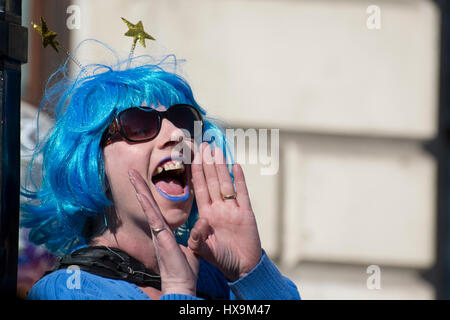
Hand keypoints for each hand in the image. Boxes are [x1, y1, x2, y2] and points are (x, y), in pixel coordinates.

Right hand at [128, 169, 198, 295]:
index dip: (149, 194)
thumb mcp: (194, 246)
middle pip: (147, 203)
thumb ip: (198, 233)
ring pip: (147, 206)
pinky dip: (146, 204)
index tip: (143, 182)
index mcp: (164, 230)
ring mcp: (157, 232)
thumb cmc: (184, 270)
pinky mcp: (160, 236)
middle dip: (139, 187)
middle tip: (131, 171)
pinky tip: (141, 193)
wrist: (181, 284)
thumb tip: (204, 222)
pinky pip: (153, 217)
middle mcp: (158, 228)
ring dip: (139, 190)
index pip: (156, 207)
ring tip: (132, 174)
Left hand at [188, 142, 261, 281]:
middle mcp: (219, 208)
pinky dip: (240, 180)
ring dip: (221, 167)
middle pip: (212, 181)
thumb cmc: (222, 259)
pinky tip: (236, 166)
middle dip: (207, 163)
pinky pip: (243, 193)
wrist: (242, 268)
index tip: (193, 156)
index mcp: (206, 214)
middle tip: (204, 144)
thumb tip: (201, 221)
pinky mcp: (247, 213)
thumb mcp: (204, 251)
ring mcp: (233, 209)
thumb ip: (198, 238)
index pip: (200, 188)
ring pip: (226, 183)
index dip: (196, 172)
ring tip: (217, 150)